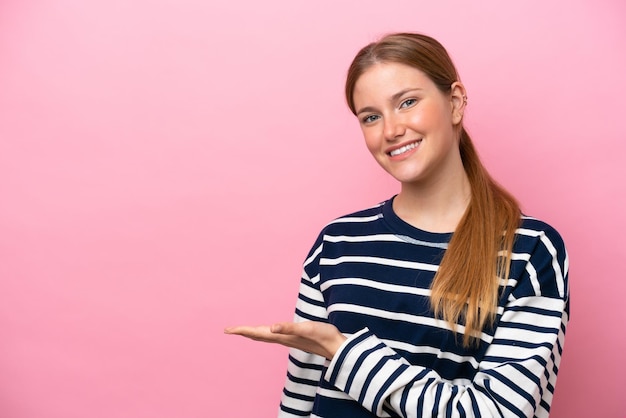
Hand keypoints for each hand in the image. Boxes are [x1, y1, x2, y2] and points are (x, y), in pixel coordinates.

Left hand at [224, 321, 346, 359]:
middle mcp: (282, 339)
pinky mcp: (294, 338)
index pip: (257, 333)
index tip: (228, 329)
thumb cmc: (323, 336)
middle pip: (258, 336)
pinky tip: (268, 331)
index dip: (242, 330)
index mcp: (282, 336)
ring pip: (265, 336)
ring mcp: (288, 339)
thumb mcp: (306, 329)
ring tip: (242, 330)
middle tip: (228, 329)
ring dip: (252, 333)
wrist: (337, 347)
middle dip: (243, 332)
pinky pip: (273, 335)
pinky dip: (265, 332)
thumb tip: (271, 327)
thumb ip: (289, 328)